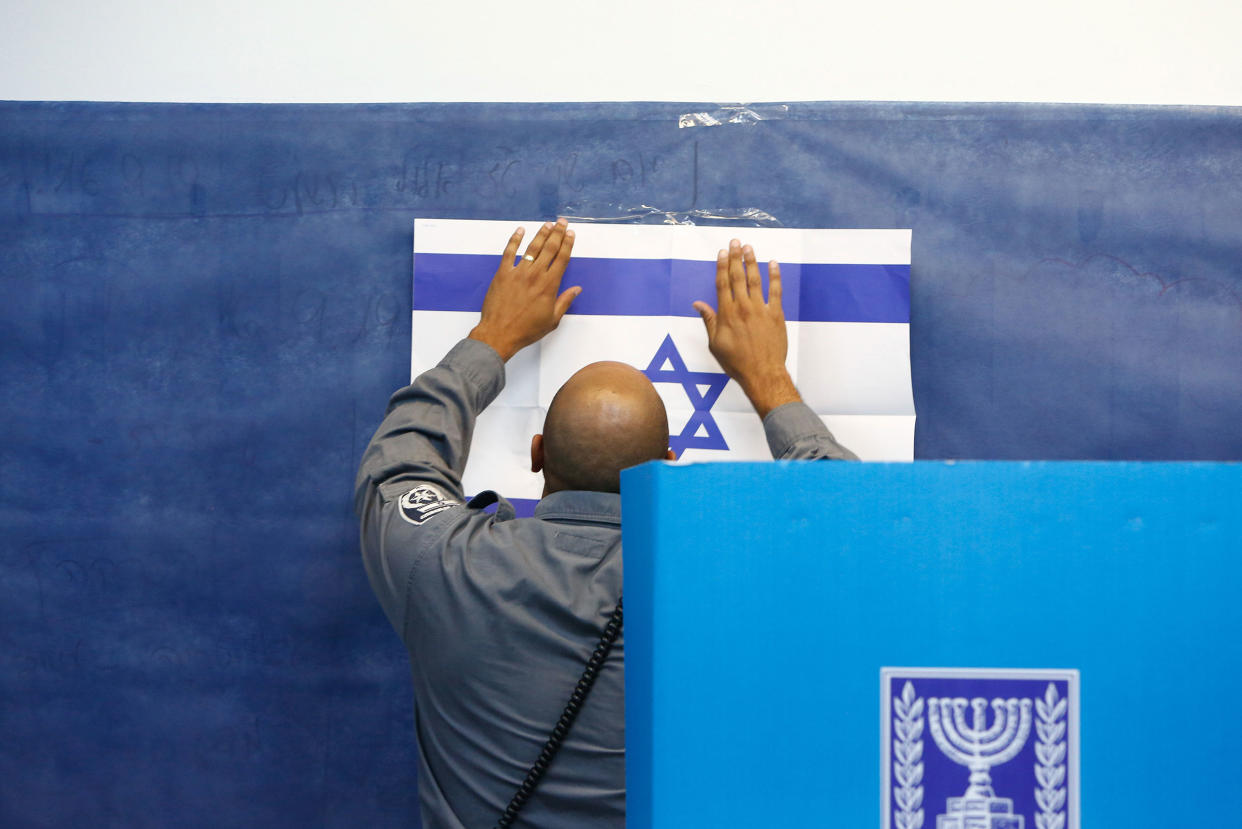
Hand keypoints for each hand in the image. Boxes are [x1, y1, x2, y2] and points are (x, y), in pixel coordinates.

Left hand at [468, 219, 579, 360]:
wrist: (500, 333)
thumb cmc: (526, 330)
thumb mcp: (552, 320)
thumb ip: (565, 302)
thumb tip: (577, 289)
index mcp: (549, 286)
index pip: (562, 259)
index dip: (568, 244)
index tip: (571, 234)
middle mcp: (535, 275)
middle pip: (549, 249)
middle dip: (557, 233)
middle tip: (562, 222)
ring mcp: (518, 272)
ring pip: (532, 248)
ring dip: (541, 234)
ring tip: (548, 224)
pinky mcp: (502, 273)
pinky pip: (509, 252)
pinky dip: (514, 240)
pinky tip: (520, 230)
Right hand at [693, 239, 800, 417]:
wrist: (762, 373)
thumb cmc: (736, 362)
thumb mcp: (715, 344)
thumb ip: (709, 321)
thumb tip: (698, 304)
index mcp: (726, 314)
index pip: (722, 283)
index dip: (721, 265)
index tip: (722, 252)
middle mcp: (743, 307)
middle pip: (737, 277)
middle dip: (735, 257)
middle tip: (735, 241)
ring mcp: (760, 309)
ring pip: (755, 279)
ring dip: (752, 262)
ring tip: (749, 247)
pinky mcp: (776, 315)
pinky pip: (776, 291)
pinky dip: (775, 276)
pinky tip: (773, 264)